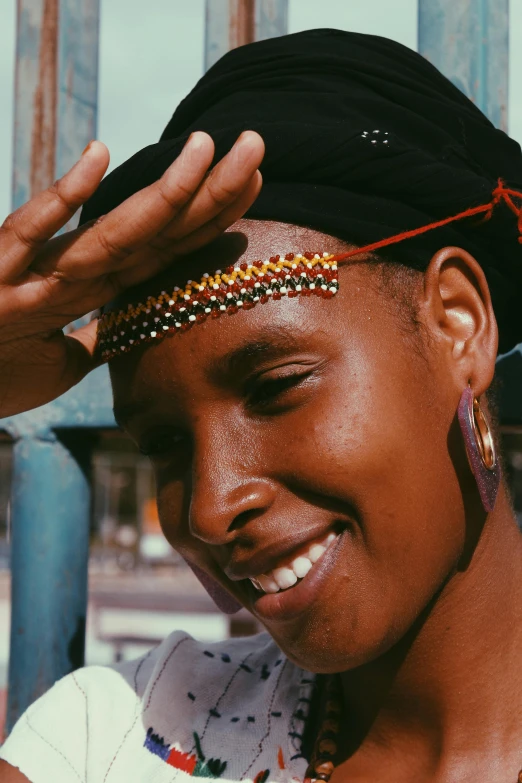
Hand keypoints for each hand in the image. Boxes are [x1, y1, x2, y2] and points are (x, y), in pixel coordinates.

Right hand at [0, 131, 263, 416]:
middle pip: (158, 230)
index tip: (258, 182)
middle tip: (258, 144)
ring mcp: (40, 270)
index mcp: (98, 285)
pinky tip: (97, 154)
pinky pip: (30, 234)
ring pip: (112, 230)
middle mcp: (78, 269)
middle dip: (211, 191)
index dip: (214, 217)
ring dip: (162, 192)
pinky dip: (60, 198)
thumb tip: (129, 335)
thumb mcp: (66, 363)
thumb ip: (101, 340)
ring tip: (208, 146)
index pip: (169, 247)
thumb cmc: (0, 366)